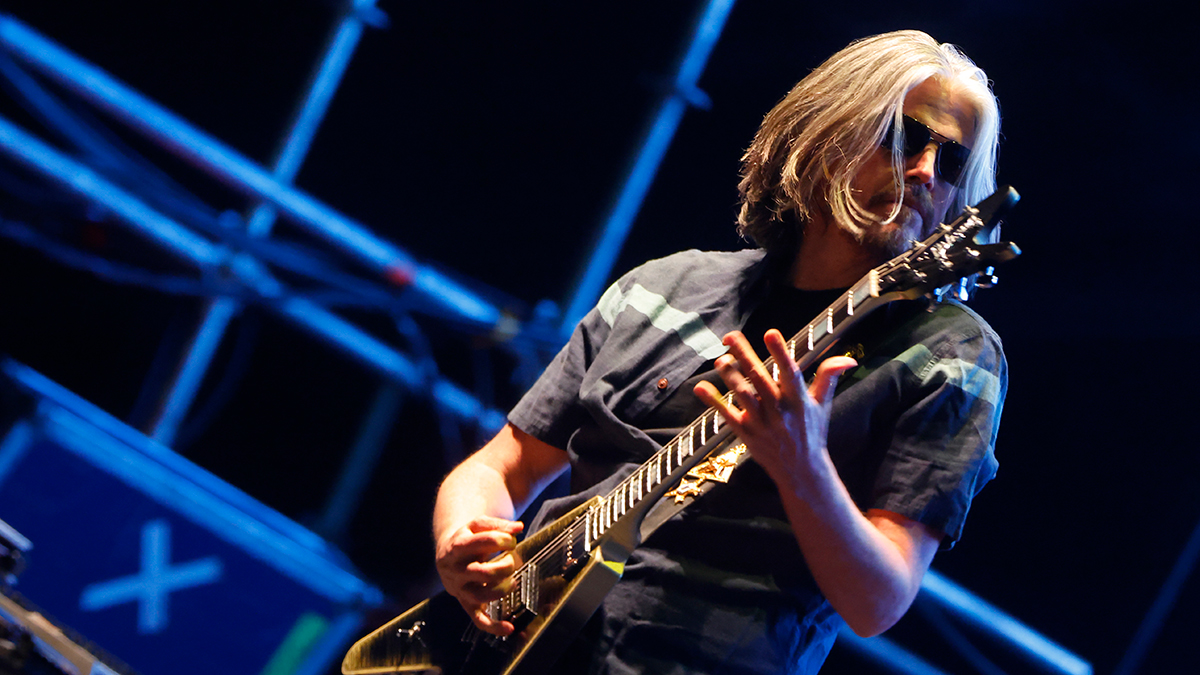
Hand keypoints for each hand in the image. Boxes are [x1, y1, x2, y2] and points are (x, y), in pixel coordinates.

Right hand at [434, 515, 523, 635]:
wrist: (446, 553)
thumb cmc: (468, 538)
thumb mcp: (477, 526)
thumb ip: (498, 525)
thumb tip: (518, 528)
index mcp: (457, 546)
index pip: (483, 541)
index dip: (504, 540)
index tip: (512, 540)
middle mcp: (456, 570)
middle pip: (482, 572)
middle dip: (505, 566)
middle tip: (512, 560)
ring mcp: (460, 589)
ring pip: (481, 596)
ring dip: (502, 590)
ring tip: (512, 581)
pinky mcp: (465, 603)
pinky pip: (477, 619)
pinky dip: (493, 626)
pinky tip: (509, 627)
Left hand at [694, 330, 855, 491]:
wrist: (801, 472)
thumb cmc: (812, 433)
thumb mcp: (823, 405)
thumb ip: (829, 377)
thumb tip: (847, 359)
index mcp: (799, 401)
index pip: (789, 373)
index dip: (780, 353)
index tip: (770, 333)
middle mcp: (780, 411)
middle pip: (760, 379)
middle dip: (744, 356)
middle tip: (731, 336)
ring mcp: (761, 423)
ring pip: (742, 396)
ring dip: (729, 377)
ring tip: (721, 360)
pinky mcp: (745, 433)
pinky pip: (727, 415)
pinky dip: (713, 401)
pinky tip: (700, 387)